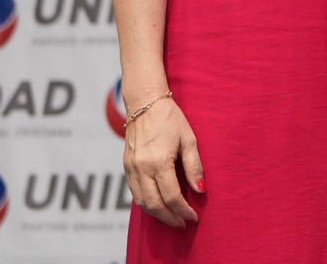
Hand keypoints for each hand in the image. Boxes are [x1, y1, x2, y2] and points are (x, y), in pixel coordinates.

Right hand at [123, 95, 203, 227]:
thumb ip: (194, 166)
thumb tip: (200, 190)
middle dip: (170, 218)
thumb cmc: (170, 118)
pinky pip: (134, 193)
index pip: (171, 196)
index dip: (183, 210)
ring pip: (142, 202)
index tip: (193, 217)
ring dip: (157, 214)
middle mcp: (141, 168)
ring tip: (172, 218)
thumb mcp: (189, 139)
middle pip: (154, 204)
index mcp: (158, 161)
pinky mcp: (126, 167)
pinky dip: (146, 204)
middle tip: (183, 224)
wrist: (145, 103)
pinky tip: (158, 205)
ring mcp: (131, 168)